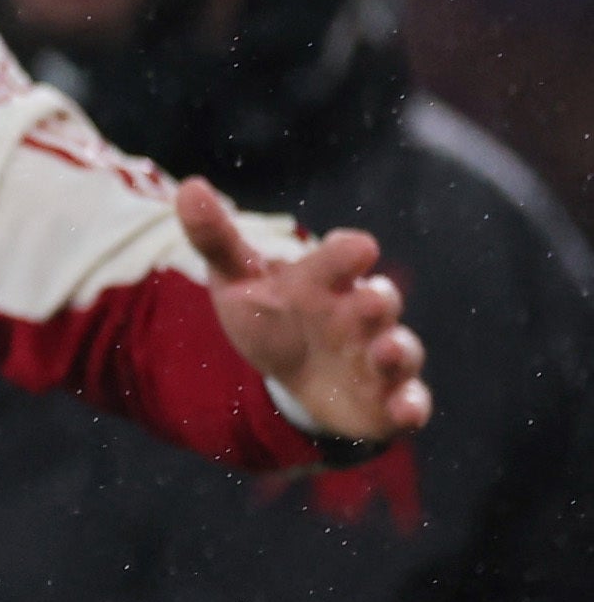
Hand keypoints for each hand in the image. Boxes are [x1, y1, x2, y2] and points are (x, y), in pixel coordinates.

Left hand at [181, 177, 429, 443]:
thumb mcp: (239, 281)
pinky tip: (405, 414)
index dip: (347, 254)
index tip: (356, 249)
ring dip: (399, 350)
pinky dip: (410, 407)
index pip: (343, 257)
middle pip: (379, 301)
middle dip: (378, 300)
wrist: (294, 371)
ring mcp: (379, 356)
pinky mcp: (387, 399)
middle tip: (372, 299)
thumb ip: (217, 239)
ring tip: (389, 350)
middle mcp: (361, 315)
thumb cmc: (273, 315)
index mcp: (326, 280)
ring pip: (400, 350)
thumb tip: (190, 188)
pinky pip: (408, 402)